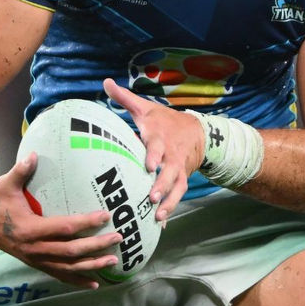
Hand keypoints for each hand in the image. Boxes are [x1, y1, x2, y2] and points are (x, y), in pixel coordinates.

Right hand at [0, 153, 123, 288]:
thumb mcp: (5, 185)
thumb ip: (20, 171)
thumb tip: (34, 155)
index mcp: (30, 229)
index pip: (64, 227)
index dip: (86, 223)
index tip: (105, 215)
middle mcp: (35, 248)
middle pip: (72, 251)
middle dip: (97, 245)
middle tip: (118, 237)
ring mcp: (37, 259)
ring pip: (69, 267)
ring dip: (93, 265)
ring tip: (114, 260)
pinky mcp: (38, 265)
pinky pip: (61, 276)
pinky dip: (78, 281)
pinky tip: (95, 284)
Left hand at [102, 78, 200, 220]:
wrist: (199, 131)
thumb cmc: (164, 120)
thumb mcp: (146, 107)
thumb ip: (125, 98)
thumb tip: (106, 82)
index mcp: (159, 137)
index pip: (157, 146)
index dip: (154, 155)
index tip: (149, 165)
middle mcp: (171, 155)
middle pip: (169, 171)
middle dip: (162, 184)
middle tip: (152, 197)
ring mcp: (178, 169)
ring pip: (176, 187)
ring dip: (168, 201)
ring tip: (158, 215)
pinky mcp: (182, 180)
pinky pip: (177, 195)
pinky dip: (170, 208)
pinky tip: (160, 223)